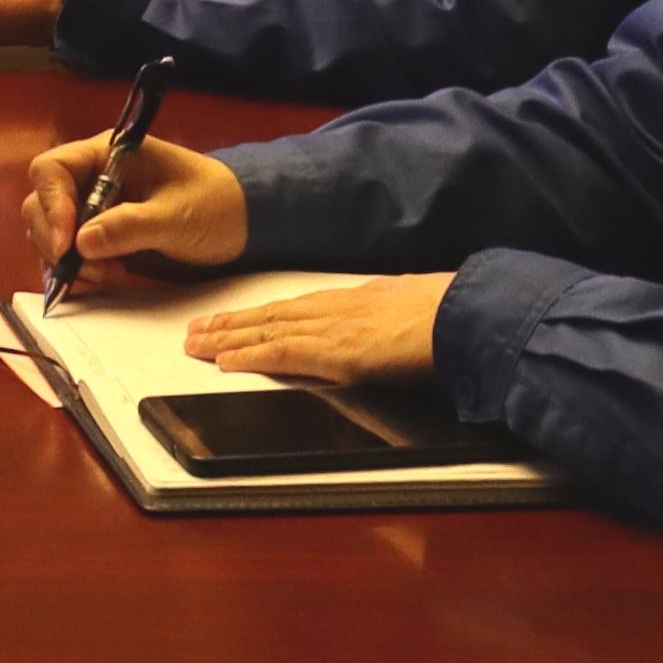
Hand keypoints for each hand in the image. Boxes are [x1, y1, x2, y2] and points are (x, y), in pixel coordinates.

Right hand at [23, 127, 246, 280]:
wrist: (244, 226)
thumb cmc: (216, 207)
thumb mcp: (178, 217)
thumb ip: (130, 226)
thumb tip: (80, 242)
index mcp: (108, 156)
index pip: (52, 170)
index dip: (51, 205)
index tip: (66, 244)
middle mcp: (92, 179)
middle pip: (41, 202)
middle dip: (54, 238)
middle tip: (87, 268)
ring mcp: (94, 209)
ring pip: (50, 232)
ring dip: (67, 259)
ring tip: (109, 274)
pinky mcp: (102, 238)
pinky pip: (69, 254)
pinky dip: (77, 271)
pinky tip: (105, 279)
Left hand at [189, 274, 453, 387]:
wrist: (470, 313)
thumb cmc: (451, 314)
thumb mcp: (411, 310)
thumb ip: (388, 322)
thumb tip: (382, 334)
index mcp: (354, 300)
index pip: (292, 308)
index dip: (256, 315)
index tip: (229, 318)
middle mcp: (335, 308)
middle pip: (269, 315)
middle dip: (229, 324)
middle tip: (193, 330)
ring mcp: (334, 328)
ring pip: (266, 331)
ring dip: (226, 338)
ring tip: (194, 343)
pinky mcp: (338, 352)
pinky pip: (283, 352)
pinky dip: (250, 356)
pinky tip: (223, 362)